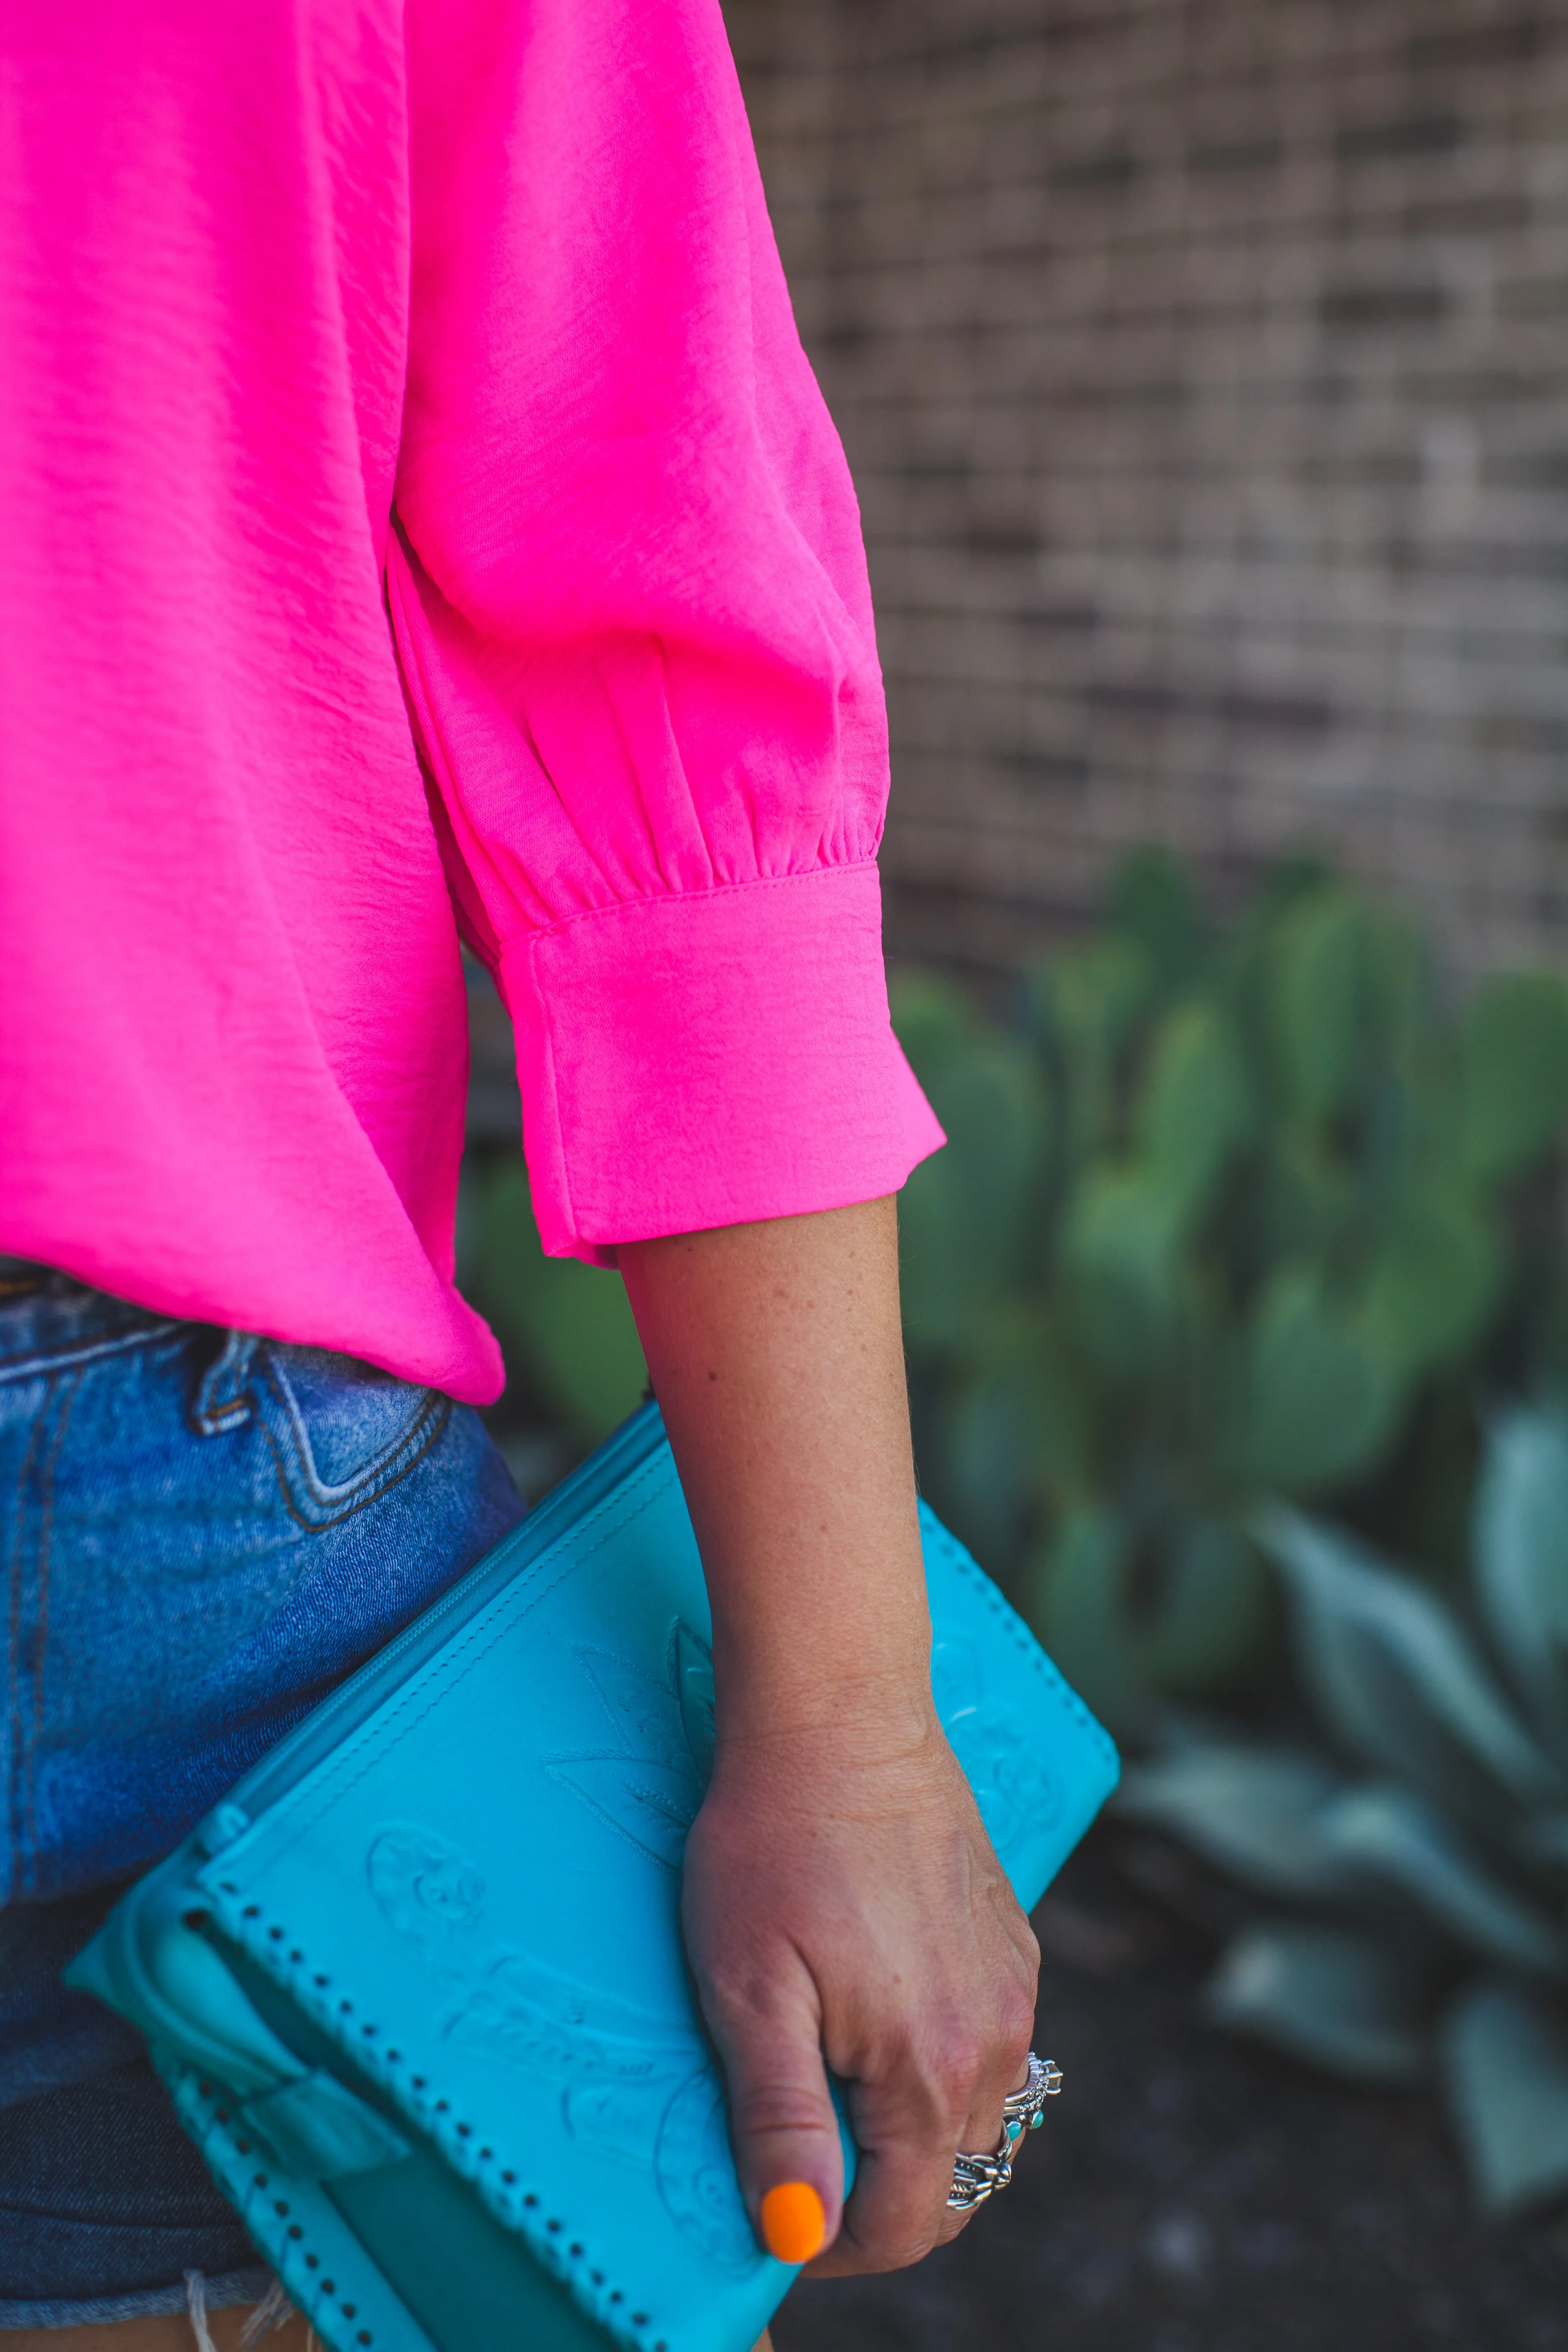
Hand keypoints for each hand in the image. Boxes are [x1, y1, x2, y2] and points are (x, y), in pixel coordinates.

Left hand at [619, 1197, 1038, 2272]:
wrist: (838, 1715)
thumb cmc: (772, 1840)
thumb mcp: (747, 1987)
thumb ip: (780, 2117)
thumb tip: (798, 2230)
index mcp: (925, 2063)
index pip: (903, 2220)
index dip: (836, 2243)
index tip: (783, 2220)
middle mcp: (990, 2035)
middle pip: (949, 2178)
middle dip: (880, 2196)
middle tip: (802, 2159)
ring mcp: (1010, 1985)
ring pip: (976, 2115)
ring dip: (913, 2132)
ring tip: (835, 2088)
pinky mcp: (1011, 1939)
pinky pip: (992, 2045)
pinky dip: (942, 2065)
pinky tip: (881, 2018)